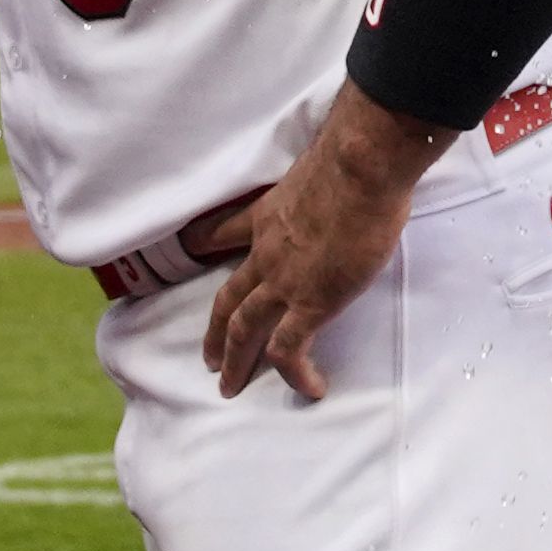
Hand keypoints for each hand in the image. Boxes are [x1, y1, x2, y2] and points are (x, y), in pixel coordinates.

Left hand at [197, 89, 449, 401]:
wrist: (361, 169)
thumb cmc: (353, 162)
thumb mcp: (322, 174)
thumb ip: (322, 190)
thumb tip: (348, 187)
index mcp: (268, 217)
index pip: (224, 232)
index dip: (203, 244)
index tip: (190, 252)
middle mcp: (266, 253)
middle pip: (228, 299)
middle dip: (216, 332)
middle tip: (208, 359)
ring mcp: (283, 282)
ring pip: (244, 330)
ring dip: (235, 360)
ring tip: (229, 385)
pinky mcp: (309, 304)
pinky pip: (291, 349)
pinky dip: (295, 373)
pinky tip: (309, 388)